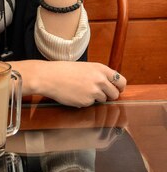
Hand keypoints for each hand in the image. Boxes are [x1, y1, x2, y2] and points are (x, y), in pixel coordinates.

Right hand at [10, 60, 126, 107]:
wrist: (50, 76)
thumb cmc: (65, 70)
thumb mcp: (85, 67)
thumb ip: (98, 75)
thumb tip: (109, 85)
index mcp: (100, 68)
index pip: (121, 81)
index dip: (119, 87)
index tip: (116, 89)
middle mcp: (100, 79)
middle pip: (115, 94)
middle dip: (109, 95)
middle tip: (98, 93)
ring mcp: (94, 91)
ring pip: (103, 100)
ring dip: (96, 98)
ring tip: (82, 90)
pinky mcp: (87, 101)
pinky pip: (91, 104)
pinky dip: (85, 101)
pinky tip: (76, 94)